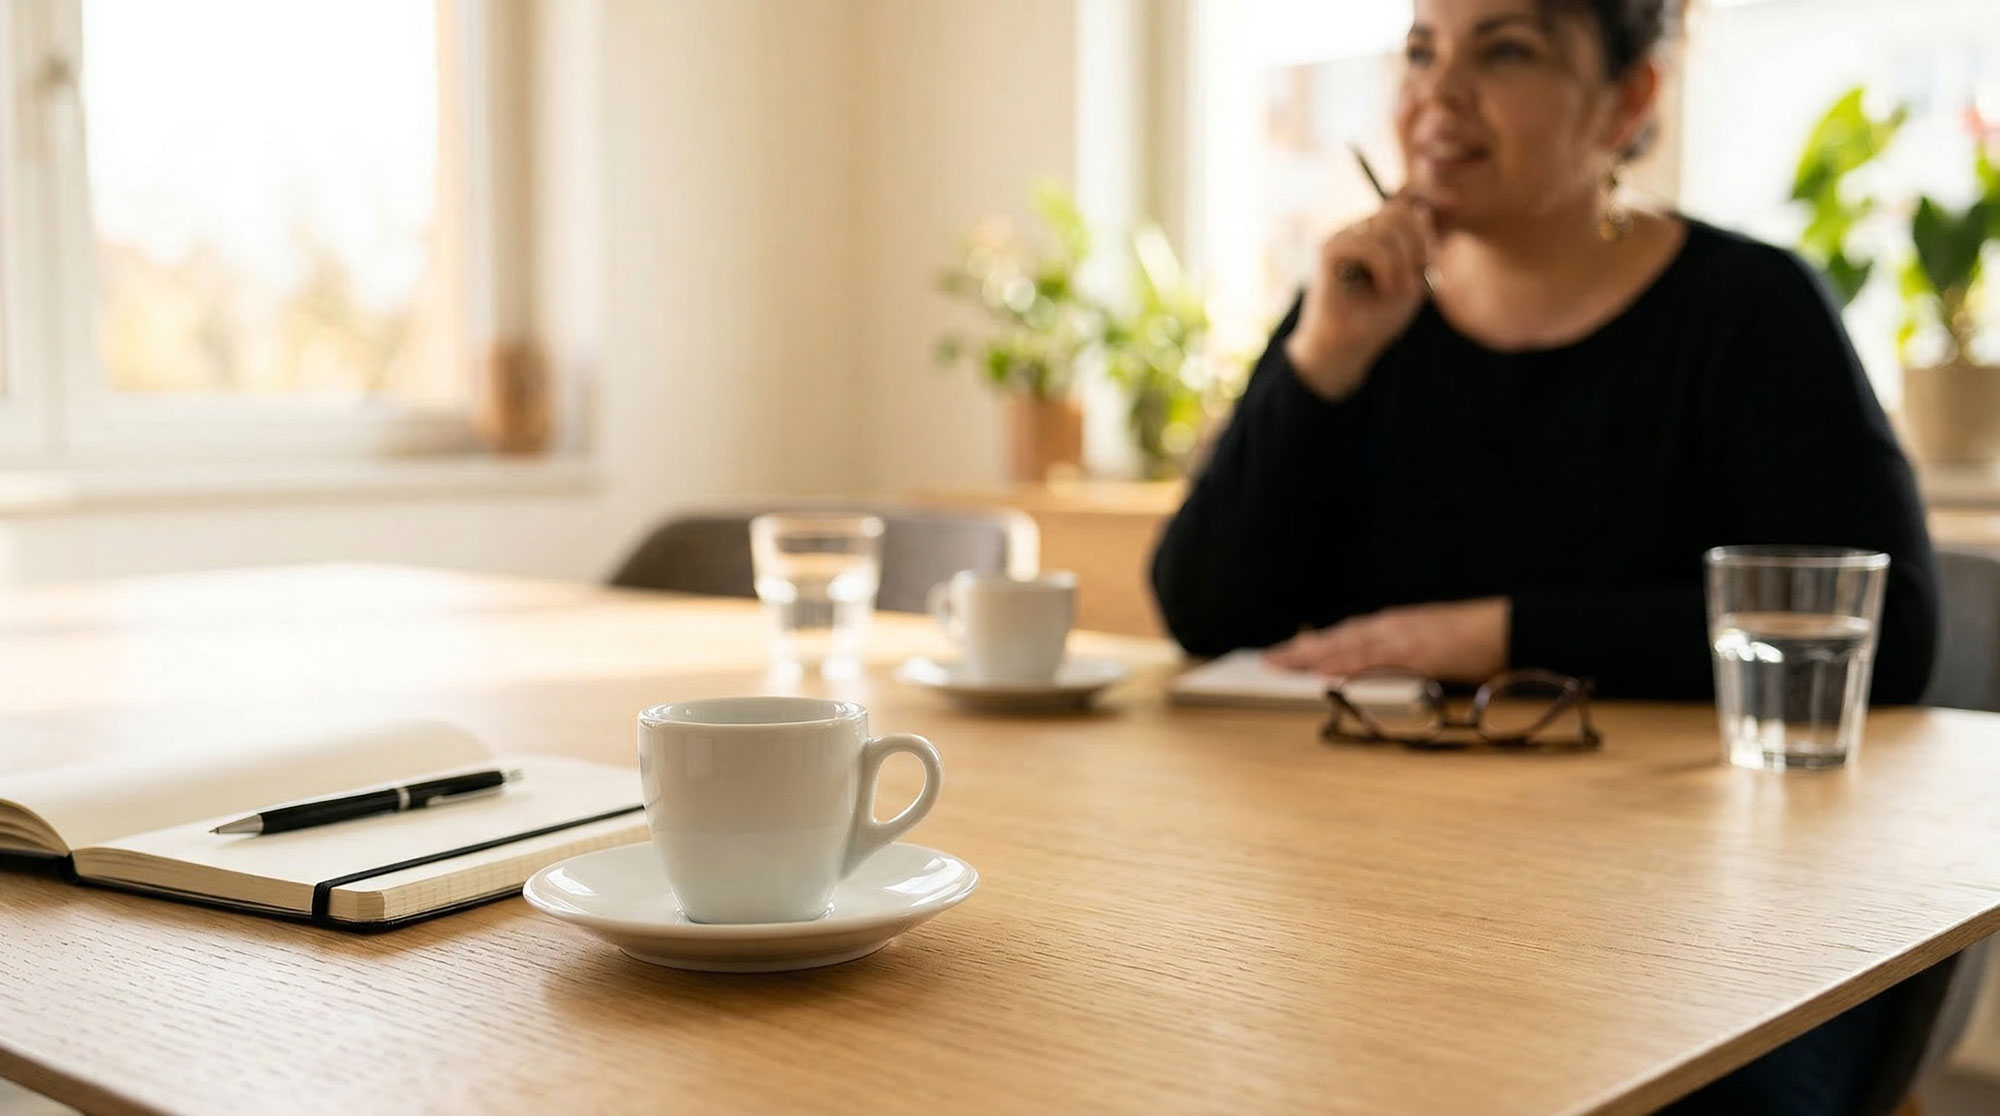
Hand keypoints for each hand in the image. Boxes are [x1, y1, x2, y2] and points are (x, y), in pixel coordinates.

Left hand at [1264, 598, 1508, 682]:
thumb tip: (1374, 673)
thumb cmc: (1475, 639)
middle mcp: (1393, 626)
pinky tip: (1325, 675)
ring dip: (1312, 658)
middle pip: (1336, 638)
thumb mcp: (1430, 642)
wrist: (1513, 626)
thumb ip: (1401, 654)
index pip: (1344, 634)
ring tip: (1282, 668)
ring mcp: (1404, 637)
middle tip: (1266, 661)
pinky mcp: (1418, 652)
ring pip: (1347, 648)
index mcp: (1395, 624)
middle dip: (1300, 650)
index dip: (1312, 644)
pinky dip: (1347, 667)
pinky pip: (1374, 662)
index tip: (1284, 653)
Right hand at [1283, 198, 1435, 401]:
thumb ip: (1421, 248)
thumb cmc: (1377, 320)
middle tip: (1420, 273)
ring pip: (1387, 226)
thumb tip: (1423, 210)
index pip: (1402, 199)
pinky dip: (1387, 269)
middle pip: (1399, 209)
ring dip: (1404, 261)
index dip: (1427, 193)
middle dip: (1420, 240)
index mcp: (1375, 235)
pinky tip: (1384, 289)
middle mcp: (1356, 231)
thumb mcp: (1412, 280)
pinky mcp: (1329, 251)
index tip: (1453, 204)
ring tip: (1400, 290)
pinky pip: (1370, 245)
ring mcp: (1340, 238)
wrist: (1346, 349)